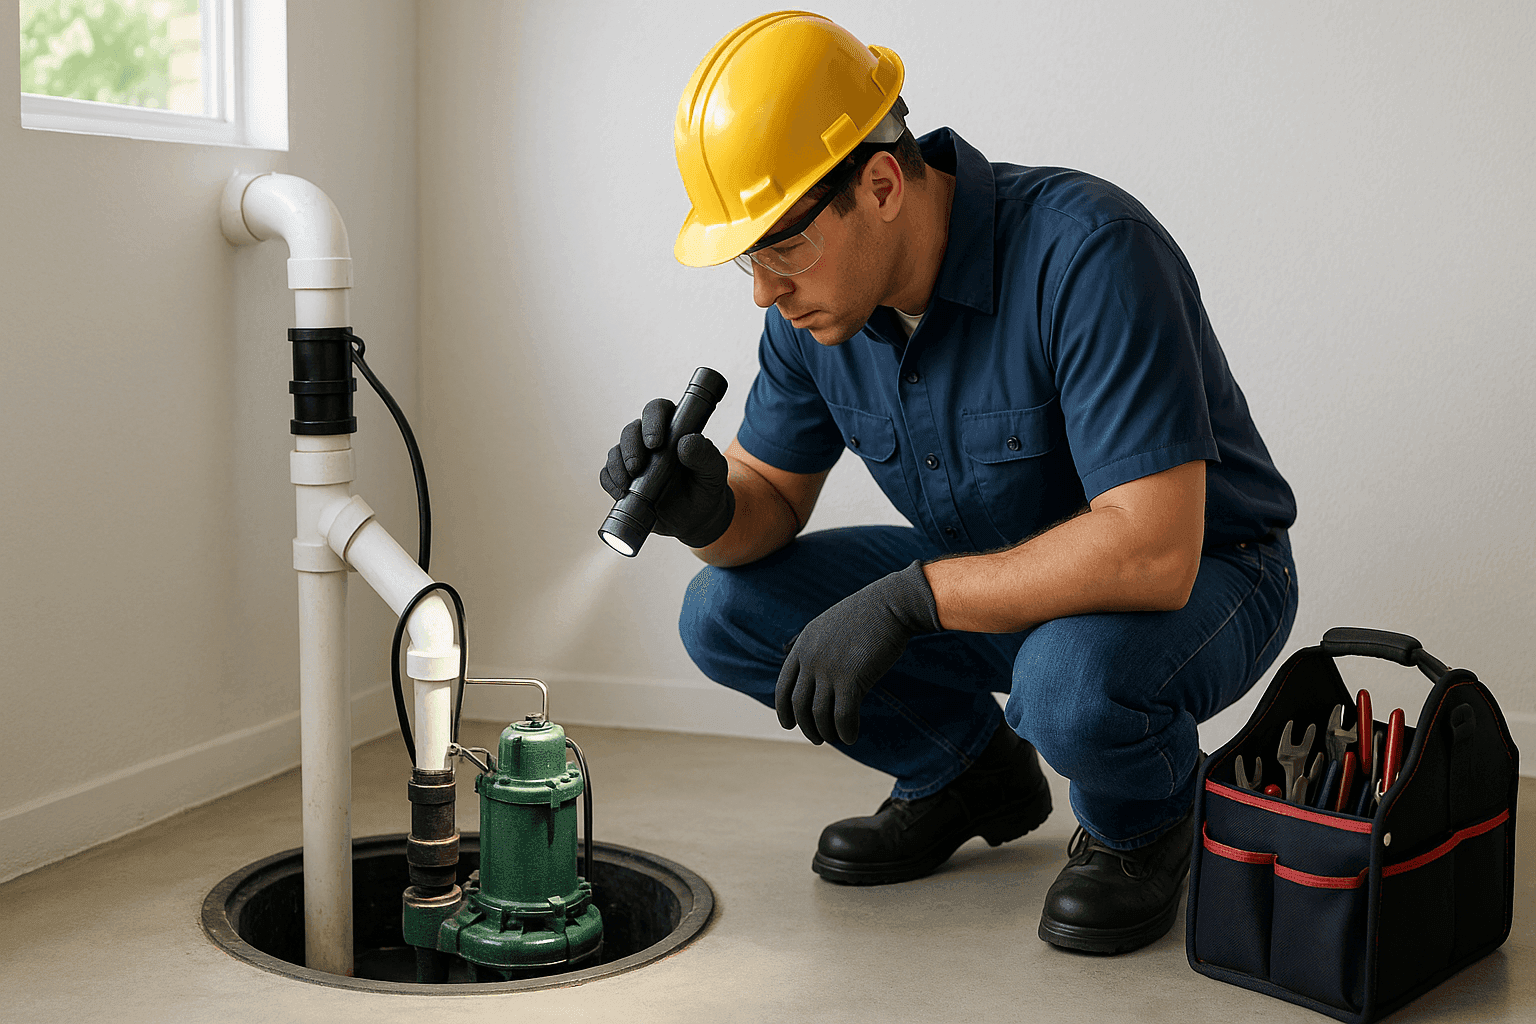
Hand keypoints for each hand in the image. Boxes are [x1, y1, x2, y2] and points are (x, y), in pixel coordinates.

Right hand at [600, 397, 734, 547]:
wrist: (695, 518)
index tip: (654, 443)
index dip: (653, 421)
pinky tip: (620, 493)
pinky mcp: (622, 478)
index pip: (658, 410)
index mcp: (673, 428)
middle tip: (636, 467)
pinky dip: (610, 482)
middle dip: (631, 447)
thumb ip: (705, 455)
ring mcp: (634, 458)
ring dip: (617, 465)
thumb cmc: (705, 488)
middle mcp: (649, 439)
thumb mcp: (713, 473)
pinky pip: (607, 474)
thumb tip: (685, 442)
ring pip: (616, 450)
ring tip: (627, 485)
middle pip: (631, 430)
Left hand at [776, 561, 942, 744]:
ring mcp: (830, 669)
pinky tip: (852, 736)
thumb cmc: (866, 615)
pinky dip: (846, 731)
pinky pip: (843, 716)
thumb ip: (816, 648)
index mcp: (802, 646)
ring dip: (826, 732)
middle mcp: (811, 659)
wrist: (891, 604)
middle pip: (799, 705)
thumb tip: (814, 672)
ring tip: (836, 738)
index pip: (783, 687)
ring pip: (819, 714)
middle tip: (817, 738)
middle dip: (806, 727)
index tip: (789, 724)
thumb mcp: (830, 626)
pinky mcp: (852, 678)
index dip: (783, 710)